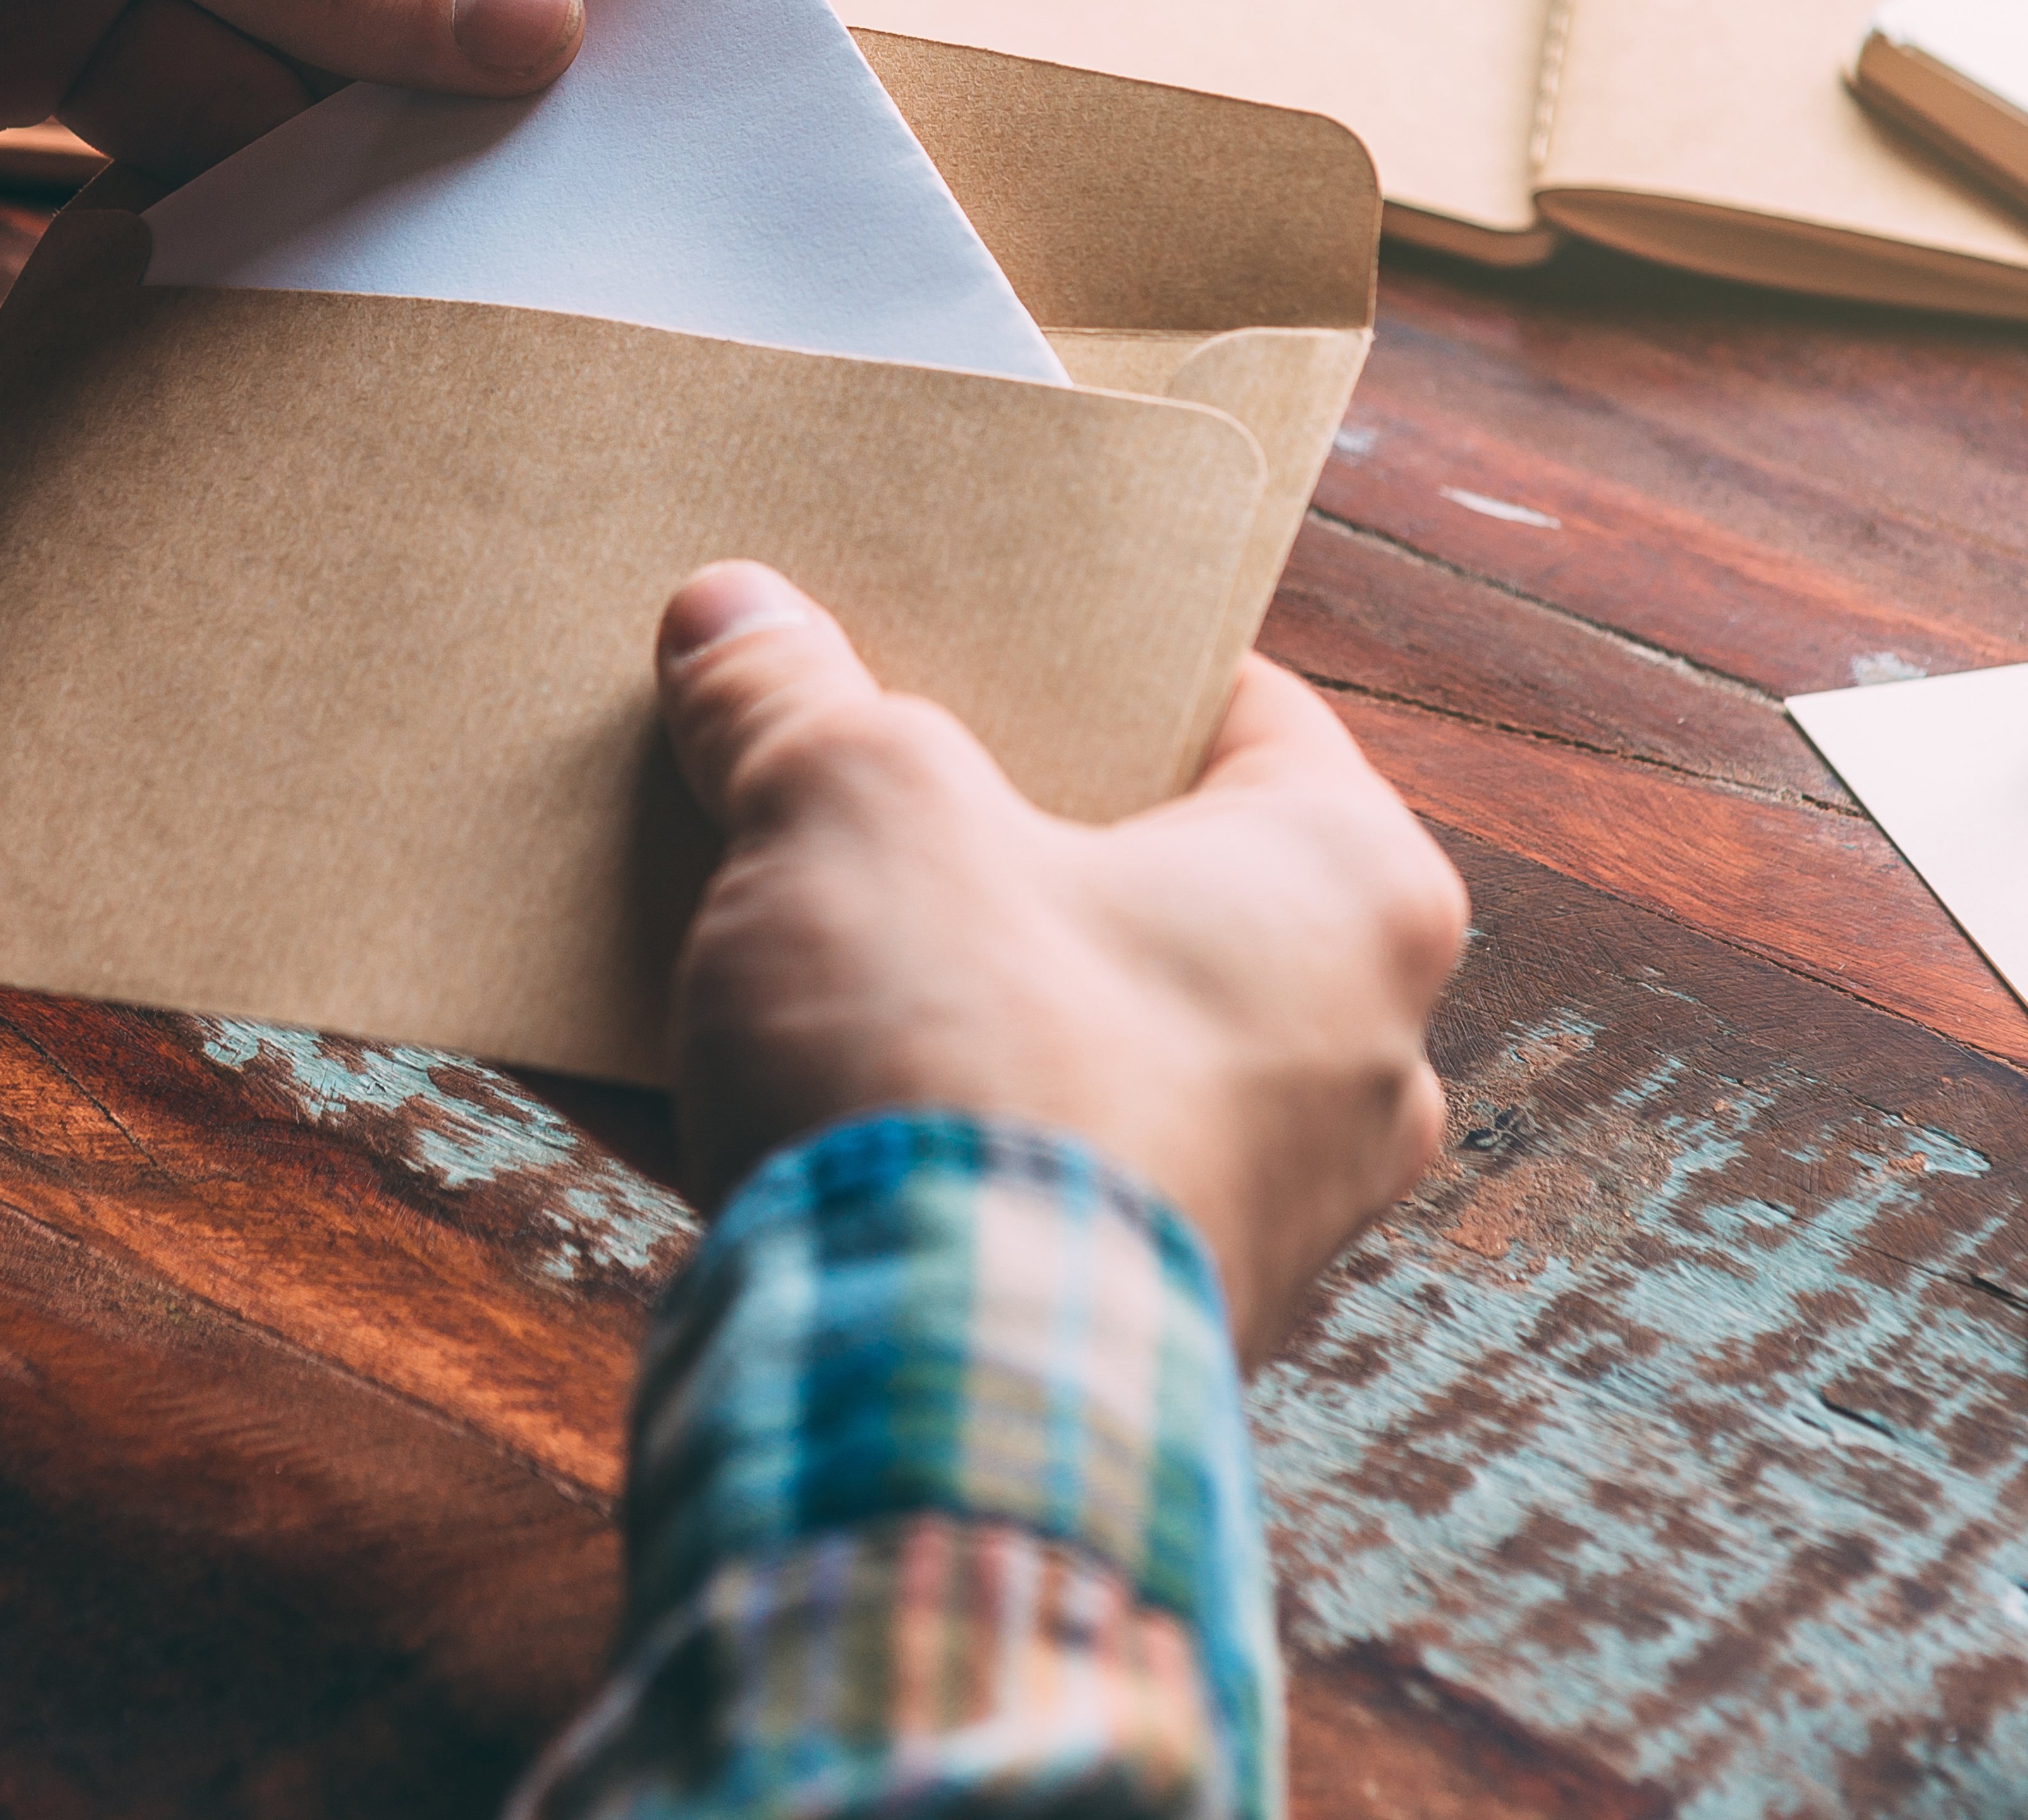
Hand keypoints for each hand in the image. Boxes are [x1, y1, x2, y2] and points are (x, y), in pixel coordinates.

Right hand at [653, 562, 1468, 1348]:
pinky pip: (979, 1182)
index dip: (1086, 658)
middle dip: (970, 837)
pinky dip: (859, 1132)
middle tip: (836, 774)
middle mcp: (1347, 1065)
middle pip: (1132, 886)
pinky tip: (672, 1086)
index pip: (1237, 709)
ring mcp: (1244, 1217)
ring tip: (729, 928)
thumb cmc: (963, 1061)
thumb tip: (731, 617)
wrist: (930, 1410)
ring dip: (897, 991)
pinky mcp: (1122, 1334)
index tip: (967, 632)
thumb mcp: (851, 805)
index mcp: (1355, 895)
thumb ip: (791, 698)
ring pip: (1049, 1045)